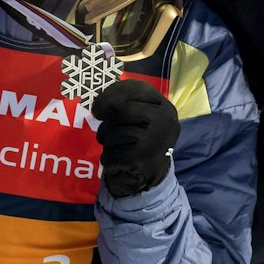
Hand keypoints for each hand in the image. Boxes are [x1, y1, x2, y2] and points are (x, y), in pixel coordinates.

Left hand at [93, 79, 179, 197]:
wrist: (153, 173)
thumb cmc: (142, 138)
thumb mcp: (144, 116)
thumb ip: (128, 103)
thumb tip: (100, 104)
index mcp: (165, 107)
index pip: (136, 89)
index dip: (111, 95)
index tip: (98, 107)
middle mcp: (165, 122)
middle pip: (123, 110)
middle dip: (106, 122)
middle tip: (101, 131)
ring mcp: (156, 142)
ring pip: (116, 133)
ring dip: (106, 140)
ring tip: (111, 146)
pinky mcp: (144, 162)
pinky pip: (113, 154)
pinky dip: (107, 158)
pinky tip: (114, 161)